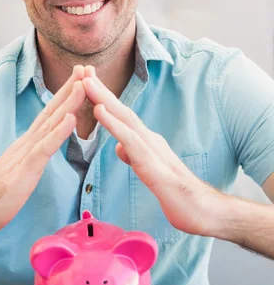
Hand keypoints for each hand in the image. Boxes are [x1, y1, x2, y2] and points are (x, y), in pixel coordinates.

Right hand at [0, 66, 85, 238]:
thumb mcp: (19, 172)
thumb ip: (31, 158)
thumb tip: (42, 150)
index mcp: (27, 145)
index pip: (49, 116)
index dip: (65, 97)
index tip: (80, 79)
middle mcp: (26, 143)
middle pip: (51, 111)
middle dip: (70, 89)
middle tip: (86, 68)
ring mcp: (25, 155)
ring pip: (50, 124)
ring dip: (68, 103)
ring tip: (83, 85)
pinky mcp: (24, 170)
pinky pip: (44, 148)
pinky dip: (58, 132)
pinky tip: (70, 119)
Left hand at [82, 66, 225, 236]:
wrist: (204, 213)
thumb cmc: (178, 196)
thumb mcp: (150, 174)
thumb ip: (135, 157)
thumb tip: (120, 146)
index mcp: (147, 144)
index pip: (121, 118)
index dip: (103, 100)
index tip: (85, 84)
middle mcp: (150, 141)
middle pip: (121, 111)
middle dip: (100, 91)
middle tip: (81, 71)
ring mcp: (153, 151)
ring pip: (125, 119)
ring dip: (103, 99)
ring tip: (86, 83)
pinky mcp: (153, 165)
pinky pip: (130, 140)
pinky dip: (113, 123)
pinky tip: (100, 111)